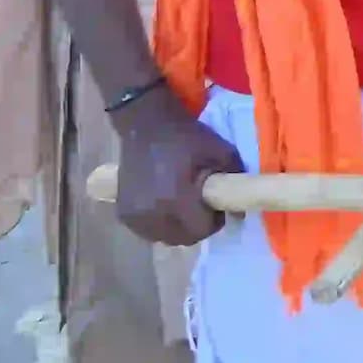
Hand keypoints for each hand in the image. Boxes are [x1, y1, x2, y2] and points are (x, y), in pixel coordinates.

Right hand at [106, 90, 242, 245]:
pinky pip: (148, 230)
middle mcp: (152, 214)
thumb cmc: (186, 137)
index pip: (201, 231)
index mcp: (176, 200)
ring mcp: (134, 216)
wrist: (145, 124)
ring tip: (182, 205)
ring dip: (177, 227)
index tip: (216, 206)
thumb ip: (234, 182)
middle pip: (183, 238)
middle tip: (201, 206)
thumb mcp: (221, 152)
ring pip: (164, 237)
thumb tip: (239, 213)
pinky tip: (164, 205)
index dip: (214, 221)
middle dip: (197, 226)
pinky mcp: (123, 213)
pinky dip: (160, 224)